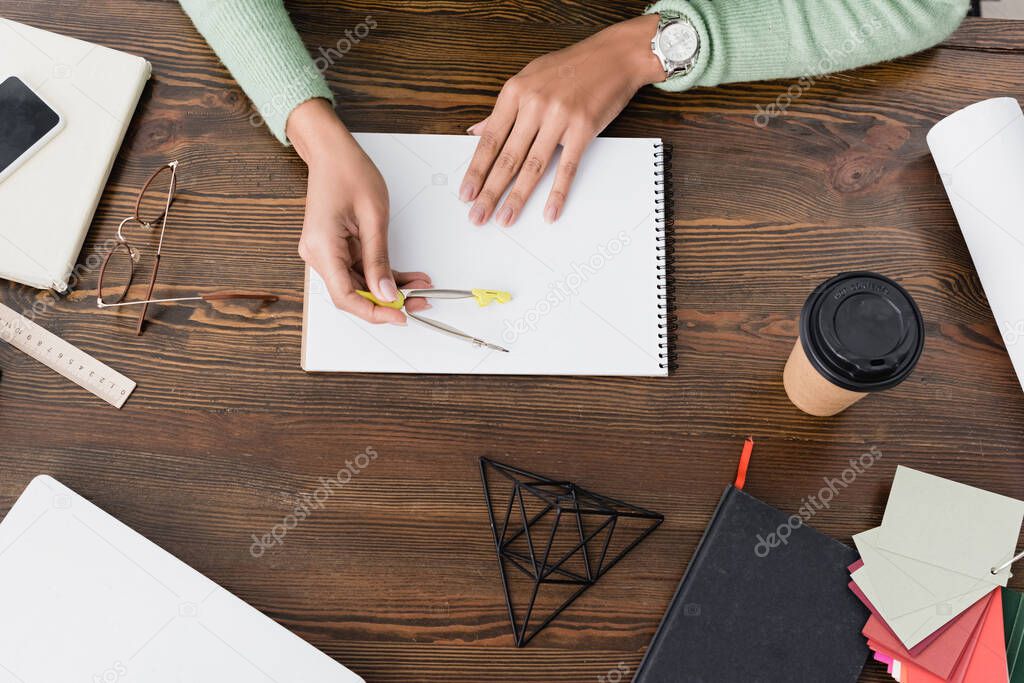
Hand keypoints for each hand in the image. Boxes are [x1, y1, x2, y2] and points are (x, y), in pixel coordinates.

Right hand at [288, 99, 430, 323]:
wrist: (331, 152)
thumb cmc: (349, 172)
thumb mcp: (373, 217)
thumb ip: (379, 259)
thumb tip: (386, 294)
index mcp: (322, 247)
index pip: (346, 296)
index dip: (374, 311)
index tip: (400, 316)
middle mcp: (318, 254)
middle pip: (352, 293)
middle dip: (387, 301)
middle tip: (420, 302)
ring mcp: (325, 252)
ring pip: (359, 283)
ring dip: (389, 289)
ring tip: (420, 288)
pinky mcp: (334, 248)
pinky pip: (359, 269)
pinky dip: (383, 275)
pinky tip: (408, 277)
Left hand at [460, 14, 665, 226]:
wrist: (614, 56)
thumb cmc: (572, 66)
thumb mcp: (529, 78)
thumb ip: (503, 109)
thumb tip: (476, 131)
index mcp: (515, 93)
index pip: (489, 140)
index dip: (476, 170)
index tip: (466, 192)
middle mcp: (534, 105)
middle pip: (507, 158)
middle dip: (490, 192)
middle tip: (478, 215)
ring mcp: (559, 118)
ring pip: (533, 166)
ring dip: (517, 197)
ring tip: (505, 218)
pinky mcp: (583, 129)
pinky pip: (567, 167)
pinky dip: (557, 193)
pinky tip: (549, 211)